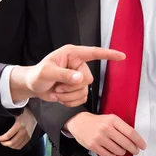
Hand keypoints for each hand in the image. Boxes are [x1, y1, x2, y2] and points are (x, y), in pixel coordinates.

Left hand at [0, 108, 36, 149]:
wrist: (36, 113)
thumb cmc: (25, 111)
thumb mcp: (16, 112)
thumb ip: (8, 114)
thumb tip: (0, 115)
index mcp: (19, 125)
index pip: (8, 136)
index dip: (1, 138)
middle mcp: (23, 131)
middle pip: (12, 143)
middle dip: (4, 143)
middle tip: (1, 141)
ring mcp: (27, 136)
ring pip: (16, 146)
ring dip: (9, 146)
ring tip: (5, 142)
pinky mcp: (29, 137)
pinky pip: (21, 146)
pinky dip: (15, 147)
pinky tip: (12, 144)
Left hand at [9, 45, 124, 106]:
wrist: (33, 86)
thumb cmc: (37, 74)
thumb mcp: (47, 72)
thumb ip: (64, 75)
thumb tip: (80, 78)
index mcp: (72, 54)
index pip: (94, 53)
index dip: (108, 54)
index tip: (122, 56)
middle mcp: (77, 65)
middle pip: (88, 79)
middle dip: (71, 87)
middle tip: (57, 86)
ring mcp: (78, 78)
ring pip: (85, 91)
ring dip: (69, 96)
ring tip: (56, 92)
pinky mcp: (77, 89)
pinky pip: (82, 99)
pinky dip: (70, 102)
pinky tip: (60, 98)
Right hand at [64, 112, 146, 155]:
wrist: (79, 122)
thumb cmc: (97, 121)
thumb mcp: (110, 118)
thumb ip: (121, 127)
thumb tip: (134, 140)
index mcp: (112, 120)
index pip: (130, 132)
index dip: (139, 141)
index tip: (143, 145)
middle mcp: (106, 128)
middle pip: (126, 143)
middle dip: (133, 149)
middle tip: (135, 151)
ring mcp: (99, 138)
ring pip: (118, 151)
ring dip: (122, 152)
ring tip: (121, 149)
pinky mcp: (93, 146)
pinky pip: (109, 155)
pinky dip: (113, 155)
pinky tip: (112, 151)